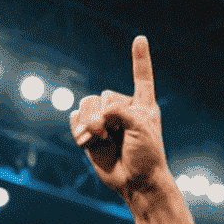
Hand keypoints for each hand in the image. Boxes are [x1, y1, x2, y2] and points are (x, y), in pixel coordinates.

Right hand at [69, 36, 169, 200]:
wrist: (137, 184)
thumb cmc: (147, 158)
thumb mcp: (141, 128)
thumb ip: (120, 111)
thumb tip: (98, 114)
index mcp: (142, 106)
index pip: (142, 78)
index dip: (140, 59)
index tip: (140, 39)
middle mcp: (123, 110)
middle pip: (103, 96)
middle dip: (104, 116)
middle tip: (111, 135)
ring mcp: (105, 121)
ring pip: (86, 105)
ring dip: (89, 123)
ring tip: (99, 139)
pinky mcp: (90, 134)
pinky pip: (76, 119)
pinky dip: (78, 128)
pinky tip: (86, 141)